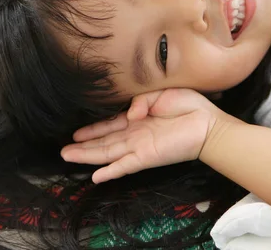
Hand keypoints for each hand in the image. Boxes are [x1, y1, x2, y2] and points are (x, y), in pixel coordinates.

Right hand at [61, 88, 218, 183]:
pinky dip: (111, 171)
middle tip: (62, 150)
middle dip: (83, 146)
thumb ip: (140, 102)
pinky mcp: (148, 156)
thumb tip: (129, 116)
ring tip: (67, 157)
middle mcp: (136, 135)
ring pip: (108, 153)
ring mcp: (140, 147)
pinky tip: (95, 176)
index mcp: (138, 119)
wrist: (207, 122)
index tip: (75, 133)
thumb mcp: (160, 94)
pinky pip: (125, 165)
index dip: (93, 129)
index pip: (110, 126)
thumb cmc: (188, 105)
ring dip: (88, 156)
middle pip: (104, 142)